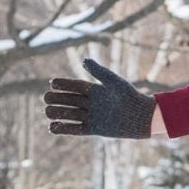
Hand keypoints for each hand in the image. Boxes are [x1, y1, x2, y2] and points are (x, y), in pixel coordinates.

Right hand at [43, 57, 158, 138]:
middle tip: (46, 98)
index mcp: (95, 90)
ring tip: (47, 111)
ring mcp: (91, 116)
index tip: (52, 83)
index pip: (75, 86)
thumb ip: (99, 72)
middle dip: (57, 99)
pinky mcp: (93, 129)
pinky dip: (64, 128)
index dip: (63, 84)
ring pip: (70, 114)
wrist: (142, 117)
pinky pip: (75, 129)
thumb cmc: (130, 96)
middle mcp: (91, 103)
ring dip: (57, 113)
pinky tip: (52, 127)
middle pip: (69, 100)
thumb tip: (84, 60)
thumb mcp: (114, 82)